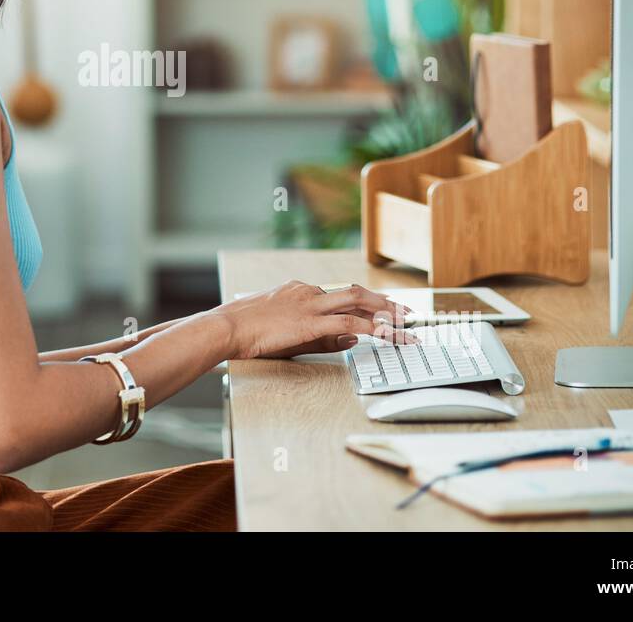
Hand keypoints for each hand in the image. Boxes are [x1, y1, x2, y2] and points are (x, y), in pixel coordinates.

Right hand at [216, 280, 415, 359]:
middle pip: (356, 293)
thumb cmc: (246, 332)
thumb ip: (323, 337)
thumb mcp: (287, 333)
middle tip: (407, 313)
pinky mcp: (309, 321)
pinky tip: (385, 336)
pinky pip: (347, 323)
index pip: (342, 294)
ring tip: (405, 325)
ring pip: (357, 302)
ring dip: (385, 313)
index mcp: (300, 291)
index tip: (385, 309)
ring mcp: (309, 304)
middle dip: (385, 303)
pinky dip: (370, 329)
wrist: (226, 327)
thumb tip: (354, 341)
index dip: (368, 303)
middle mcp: (309, 292)